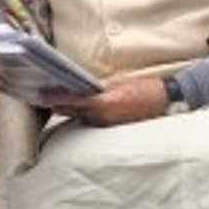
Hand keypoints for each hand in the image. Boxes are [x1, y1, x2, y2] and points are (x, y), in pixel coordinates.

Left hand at [45, 75, 167, 126]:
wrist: (166, 100)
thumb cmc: (142, 87)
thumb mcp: (117, 81)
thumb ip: (96, 86)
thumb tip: (80, 87)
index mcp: (103, 103)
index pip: (73, 101)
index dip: (57, 98)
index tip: (43, 94)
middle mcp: (102, 117)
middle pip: (73, 111)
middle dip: (59, 103)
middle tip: (43, 95)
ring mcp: (107, 124)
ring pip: (80, 117)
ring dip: (69, 109)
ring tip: (55, 99)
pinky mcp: (111, 128)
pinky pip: (91, 120)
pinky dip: (82, 114)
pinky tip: (76, 108)